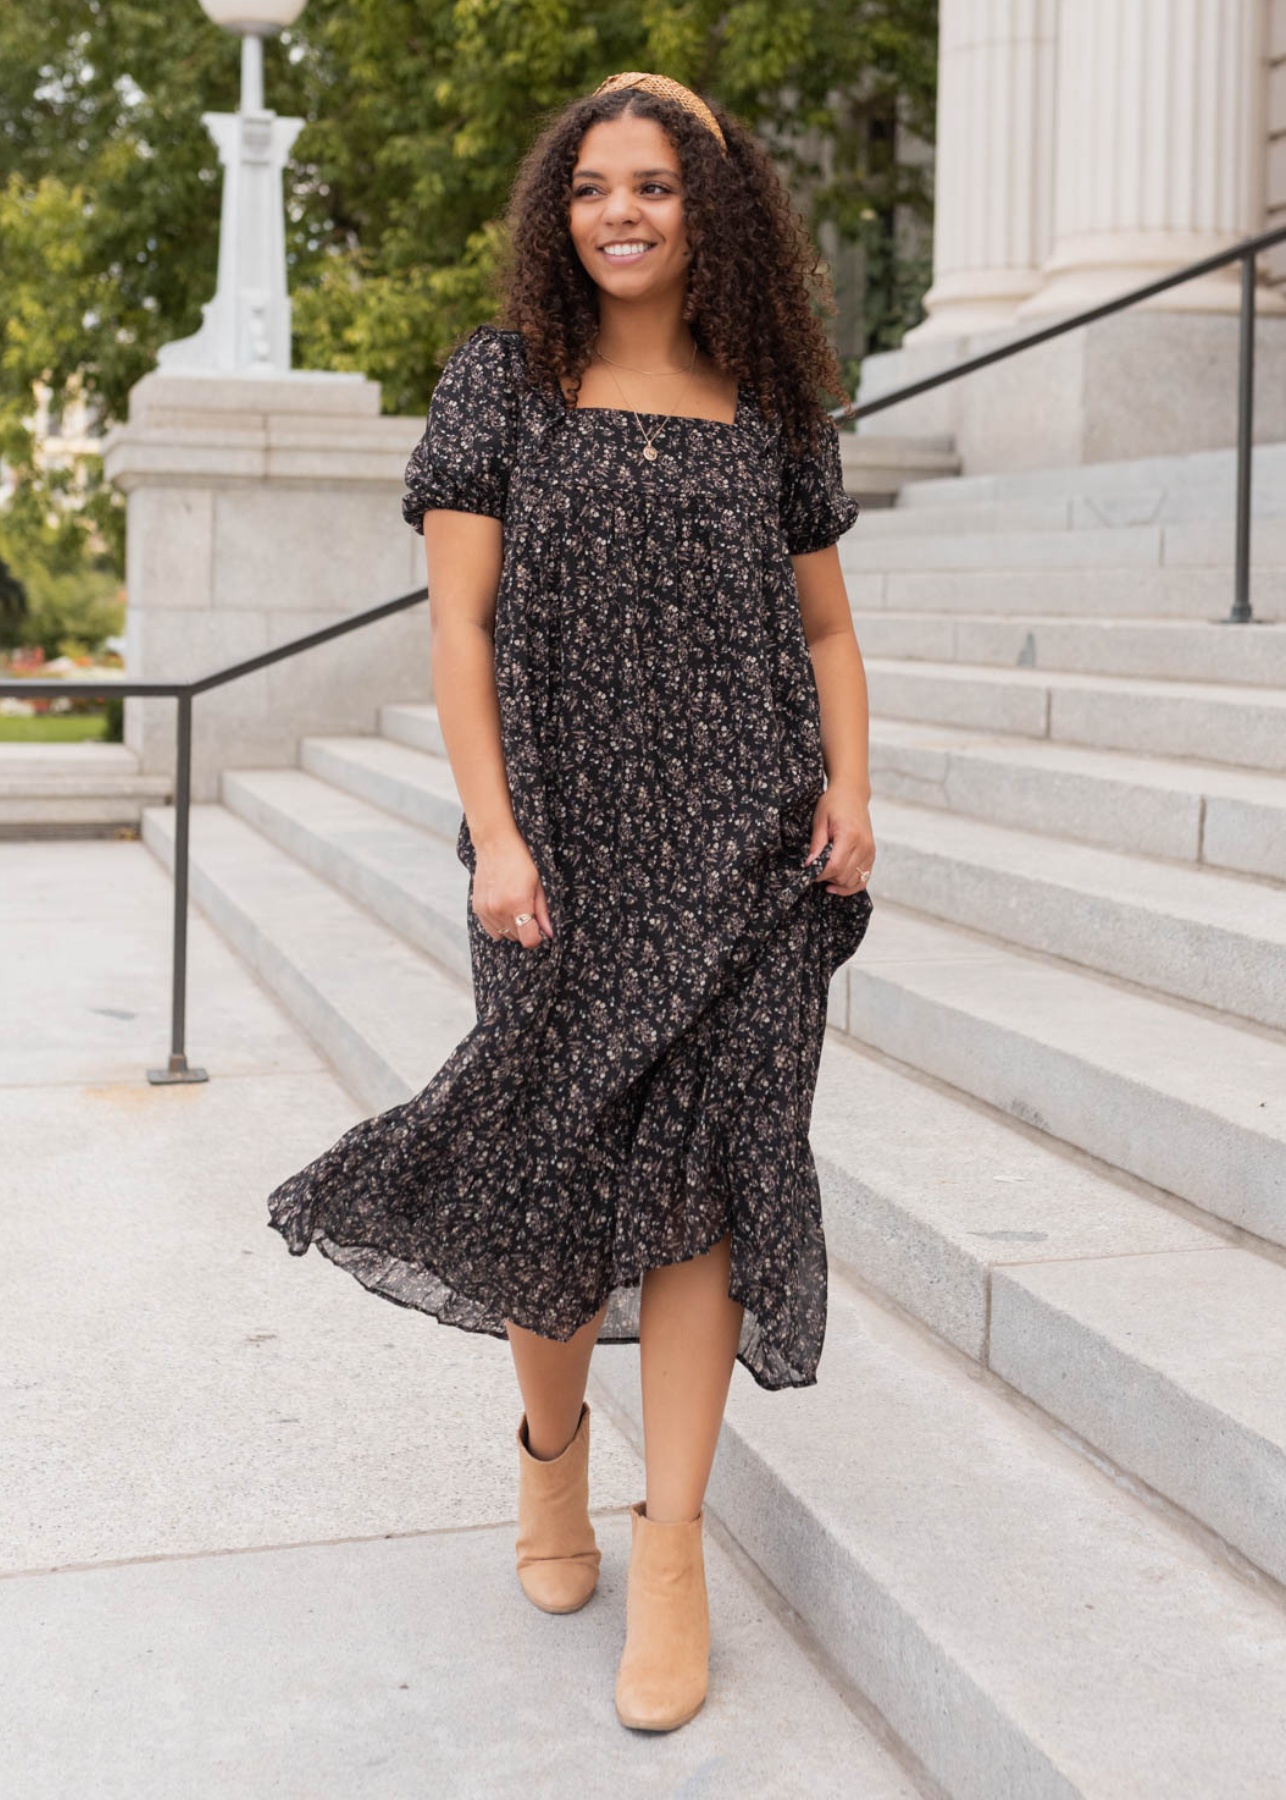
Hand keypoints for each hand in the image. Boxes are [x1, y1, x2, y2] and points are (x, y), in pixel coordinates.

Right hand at [472, 828, 554, 947]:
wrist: (495, 845)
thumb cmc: (521, 861)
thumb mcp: (538, 884)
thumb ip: (543, 911)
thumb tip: (549, 933)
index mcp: (518, 904)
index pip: (529, 940)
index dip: (537, 937)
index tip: (539, 927)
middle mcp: (499, 910)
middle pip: (517, 938)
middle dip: (526, 929)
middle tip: (528, 910)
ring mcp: (486, 910)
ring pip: (504, 935)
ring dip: (512, 927)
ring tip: (515, 907)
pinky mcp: (477, 908)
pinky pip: (491, 930)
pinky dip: (499, 924)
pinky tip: (503, 907)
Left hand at [801, 783, 874, 895]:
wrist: (852, 794)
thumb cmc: (834, 803)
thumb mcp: (820, 820)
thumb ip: (816, 845)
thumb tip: (809, 865)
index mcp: (850, 836)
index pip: (834, 866)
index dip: (820, 874)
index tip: (809, 871)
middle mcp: (864, 846)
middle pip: (844, 876)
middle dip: (827, 878)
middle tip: (815, 870)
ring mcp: (870, 851)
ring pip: (854, 881)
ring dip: (838, 883)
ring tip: (826, 876)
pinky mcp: (872, 854)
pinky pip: (864, 879)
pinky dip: (851, 886)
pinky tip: (838, 885)